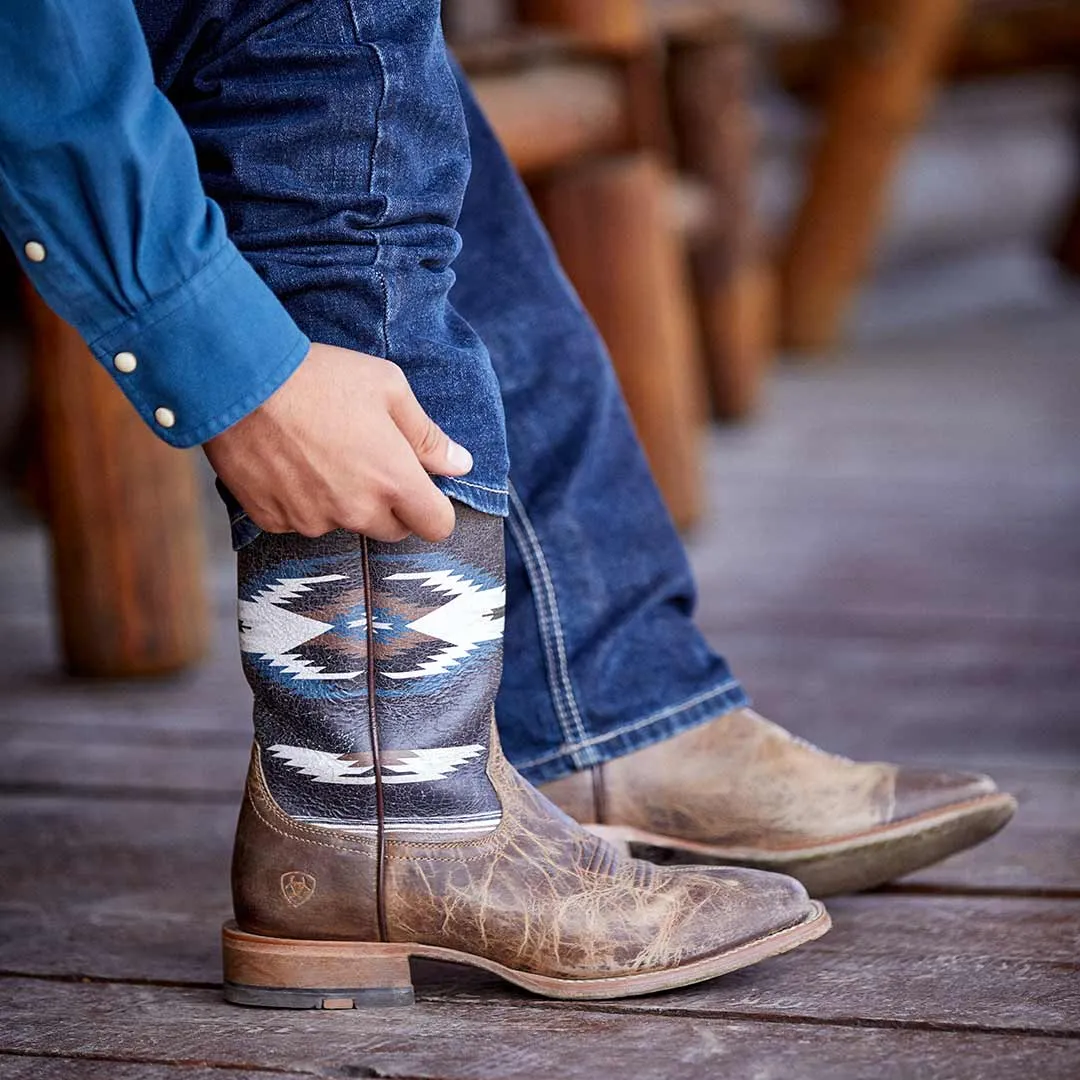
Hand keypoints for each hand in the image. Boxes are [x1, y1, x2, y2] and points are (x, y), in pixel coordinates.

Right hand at [203, 343, 472, 541]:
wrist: (239, 381)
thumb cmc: (320, 377)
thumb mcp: (388, 388)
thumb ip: (428, 435)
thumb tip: (460, 464)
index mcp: (394, 481)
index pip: (437, 527)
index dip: (434, 509)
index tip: (423, 490)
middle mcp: (356, 511)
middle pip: (392, 530)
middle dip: (390, 505)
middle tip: (368, 461)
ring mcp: (313, 520)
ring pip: (344, 524)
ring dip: (343, 501)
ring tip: (321, 452)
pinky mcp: (275, 521)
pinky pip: (301, 521)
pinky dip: (301, 500)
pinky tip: (289, 462)